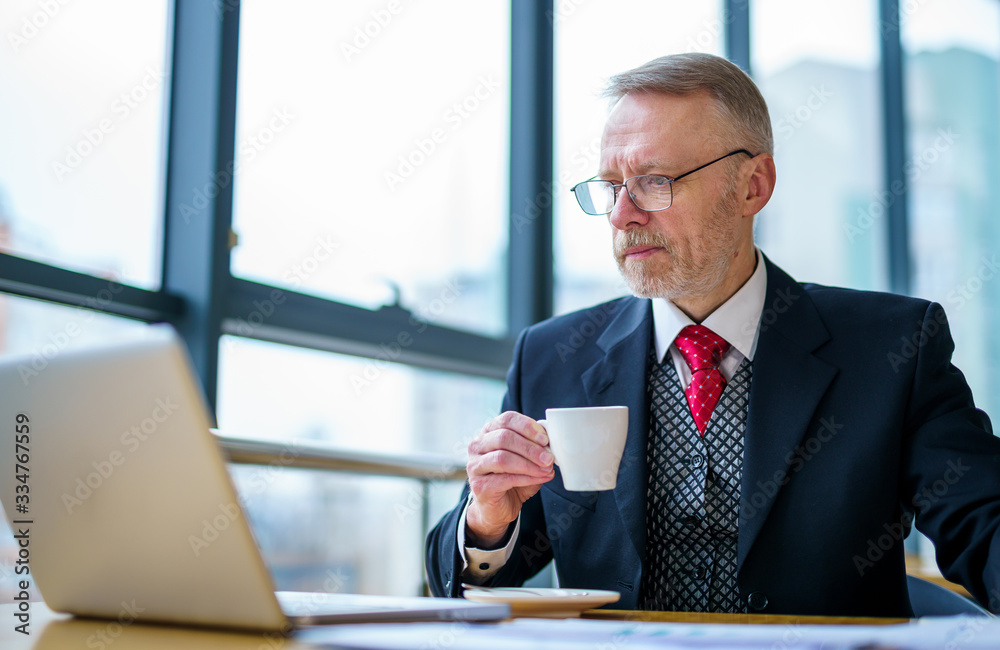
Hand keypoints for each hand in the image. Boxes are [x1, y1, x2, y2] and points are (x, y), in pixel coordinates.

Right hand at [465, 411, 554, 546]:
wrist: (498, 508)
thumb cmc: (512, 479)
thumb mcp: (526, 459)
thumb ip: (535, 448)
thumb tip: (551, 444)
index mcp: (489, 432)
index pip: (507, 419)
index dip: (527, 427)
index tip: (545, 439)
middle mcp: (477, 445)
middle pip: (504, 438)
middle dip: (530, 447)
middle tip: (549, 457)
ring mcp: (475, 465)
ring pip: (503, 458)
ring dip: (529, 464)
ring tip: (546, 469)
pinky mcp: (479, 485)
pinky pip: (505, 478)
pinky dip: (527, 478)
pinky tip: (540, 478)